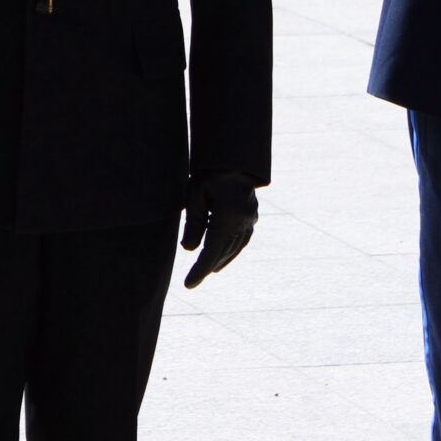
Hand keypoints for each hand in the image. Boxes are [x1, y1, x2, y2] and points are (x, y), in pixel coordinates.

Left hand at [180, 172, 258, 287]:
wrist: (233, 156)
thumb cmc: (209, 172)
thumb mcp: (195, 196)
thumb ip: (193, 224)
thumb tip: (188, 250)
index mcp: (228, 216)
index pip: (211, 251)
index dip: (199, 270)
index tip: (189, 285)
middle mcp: (243, 220)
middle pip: (223, 252)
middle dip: (207, 267)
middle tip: (193, 281)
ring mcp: (250, 218)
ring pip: (235, 247)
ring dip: (221, 260)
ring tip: (209, 270)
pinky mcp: (252, 214)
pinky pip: (242, 238)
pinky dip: (232, 249)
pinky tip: (224, 253)